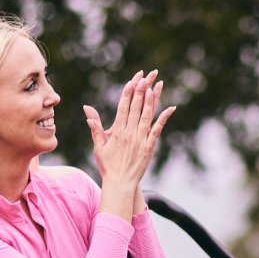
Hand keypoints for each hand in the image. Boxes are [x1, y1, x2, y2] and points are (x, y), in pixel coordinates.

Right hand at [84, 71, 174, 221]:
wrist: (121, 183)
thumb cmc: (108, 165)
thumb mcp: (99, 145)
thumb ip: (95, 127)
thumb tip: (87, 110)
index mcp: (117, 131)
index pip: (123, 107)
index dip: (128, 92)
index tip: (133, 80)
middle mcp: (130, 133)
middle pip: (136, 107)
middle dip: (141, 90)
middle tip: (146, 75)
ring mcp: (141, 139)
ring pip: (148, 115)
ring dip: (152, 99)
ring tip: (156, 84)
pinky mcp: (150, 146)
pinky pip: (158, 129)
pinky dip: (164, 118)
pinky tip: (171, 107)